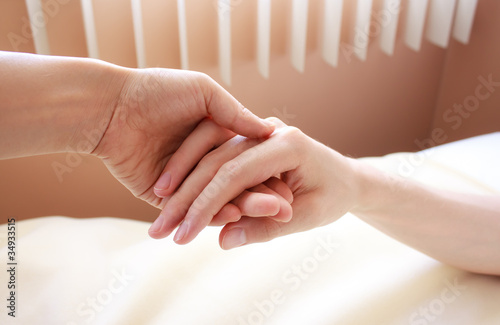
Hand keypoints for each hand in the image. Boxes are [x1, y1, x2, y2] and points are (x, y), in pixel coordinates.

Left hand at [92, 68, 273, 209]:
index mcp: (212, 135)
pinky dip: (210, 213)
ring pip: (215, 200)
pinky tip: (233, 215)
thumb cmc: (156, 91)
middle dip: (261, 195)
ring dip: (242, 206)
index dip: (268, 174)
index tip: (291, 187)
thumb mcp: (202, 92)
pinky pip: (189, 209)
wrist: (109, 107)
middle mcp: (199, 160)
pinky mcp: (160, 197)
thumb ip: (234, 114)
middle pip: (235, 184)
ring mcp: (181, 180)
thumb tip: (269, 130)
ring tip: (268, 214)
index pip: (246, 161)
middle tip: (286, 209)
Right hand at [151, 118, 362, 248]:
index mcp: (287, 144)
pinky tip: (171, 195)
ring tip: (158, 214)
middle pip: (215, 163)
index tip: (181, 234)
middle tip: (159, 229)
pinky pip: (214, 154)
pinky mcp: (247, 139)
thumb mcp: (309, 217)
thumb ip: (268, 228)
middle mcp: (268, 131)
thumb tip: (223, 240)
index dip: (205, 205)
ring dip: (181, 184)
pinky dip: (192, 174)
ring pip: (208, 155)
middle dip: (185, 198)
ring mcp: (256, 132)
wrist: (346, 178)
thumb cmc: (333, 196)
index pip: (234, 174)